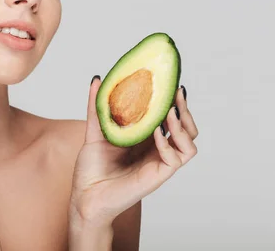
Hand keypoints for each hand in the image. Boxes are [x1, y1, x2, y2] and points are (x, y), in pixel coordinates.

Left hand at [70, 77, 198, 225]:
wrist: (85, 195)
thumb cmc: (92, 168)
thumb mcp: (95, 130)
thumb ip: (98, 106)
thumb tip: (97, 79)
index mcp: (145, 137)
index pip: (169, 116)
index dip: (173, 101)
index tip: (169, 82)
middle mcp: (157, 148)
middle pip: (186, 127)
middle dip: (184, 108)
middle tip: (176, 91)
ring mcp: (159, 162)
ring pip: (188, 141)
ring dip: (183, 124)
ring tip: (169, 111)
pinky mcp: (159, 175)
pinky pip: (176, 157)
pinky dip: (168, 142)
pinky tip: (156, 131)